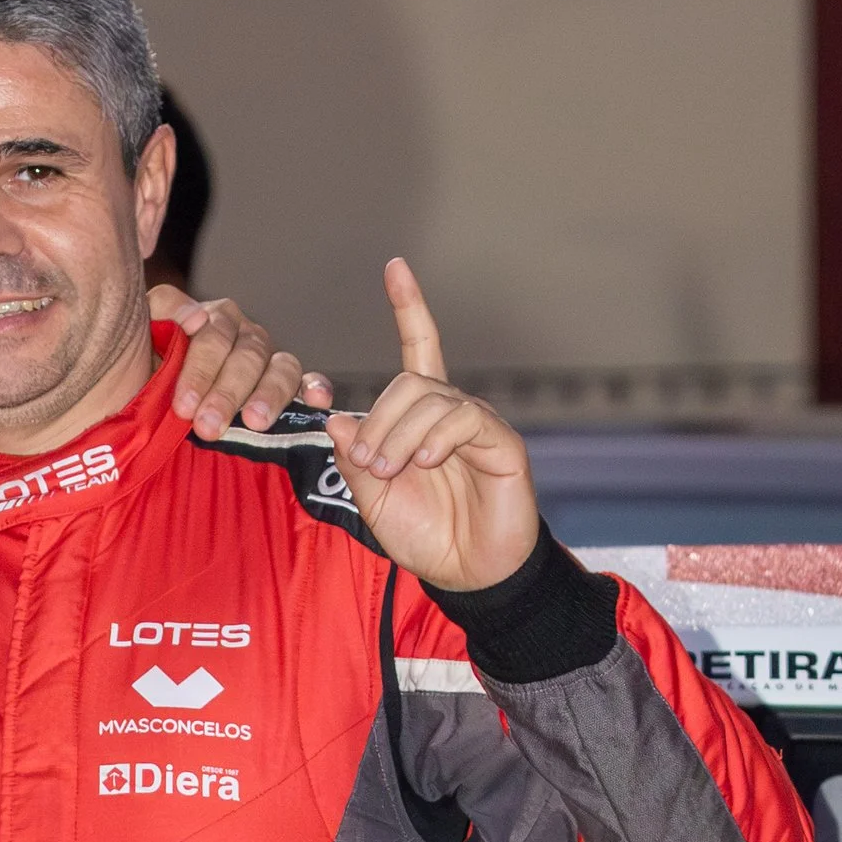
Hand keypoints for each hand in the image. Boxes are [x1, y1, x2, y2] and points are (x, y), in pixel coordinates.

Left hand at [152, 282, 333, 436]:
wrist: (153, 404)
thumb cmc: (150, 371)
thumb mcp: (145, 335)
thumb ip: (162, 312)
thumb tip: (194, 317)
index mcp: (213, 320)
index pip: (213, 335)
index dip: (199, 370)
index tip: (183, 405)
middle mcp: (245, 336)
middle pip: (247, 356)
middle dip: (226, 393)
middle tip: (207, 426)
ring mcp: (269, 361)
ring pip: (281, 368)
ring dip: (268, 395)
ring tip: (253, 422)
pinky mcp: (290, 387)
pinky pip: (308, 382)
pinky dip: (315, 388)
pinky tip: (315, 401)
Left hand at [331, 260, 536, 588]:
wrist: (468, 573)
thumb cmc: (426, 535)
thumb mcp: (373, 499)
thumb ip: (355, 459)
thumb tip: (339, 420)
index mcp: (421, 418)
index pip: (418, 349)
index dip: (409, 307)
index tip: (395, 267)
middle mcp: (452, 412)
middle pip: (409, 380)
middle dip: (379, 419)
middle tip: (371, 464)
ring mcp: (478, 425)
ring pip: (430, 398)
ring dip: (398, 434)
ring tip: (392, 470)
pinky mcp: (501, 443)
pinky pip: (463, 418)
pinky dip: (436, 436)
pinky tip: (426, 462)